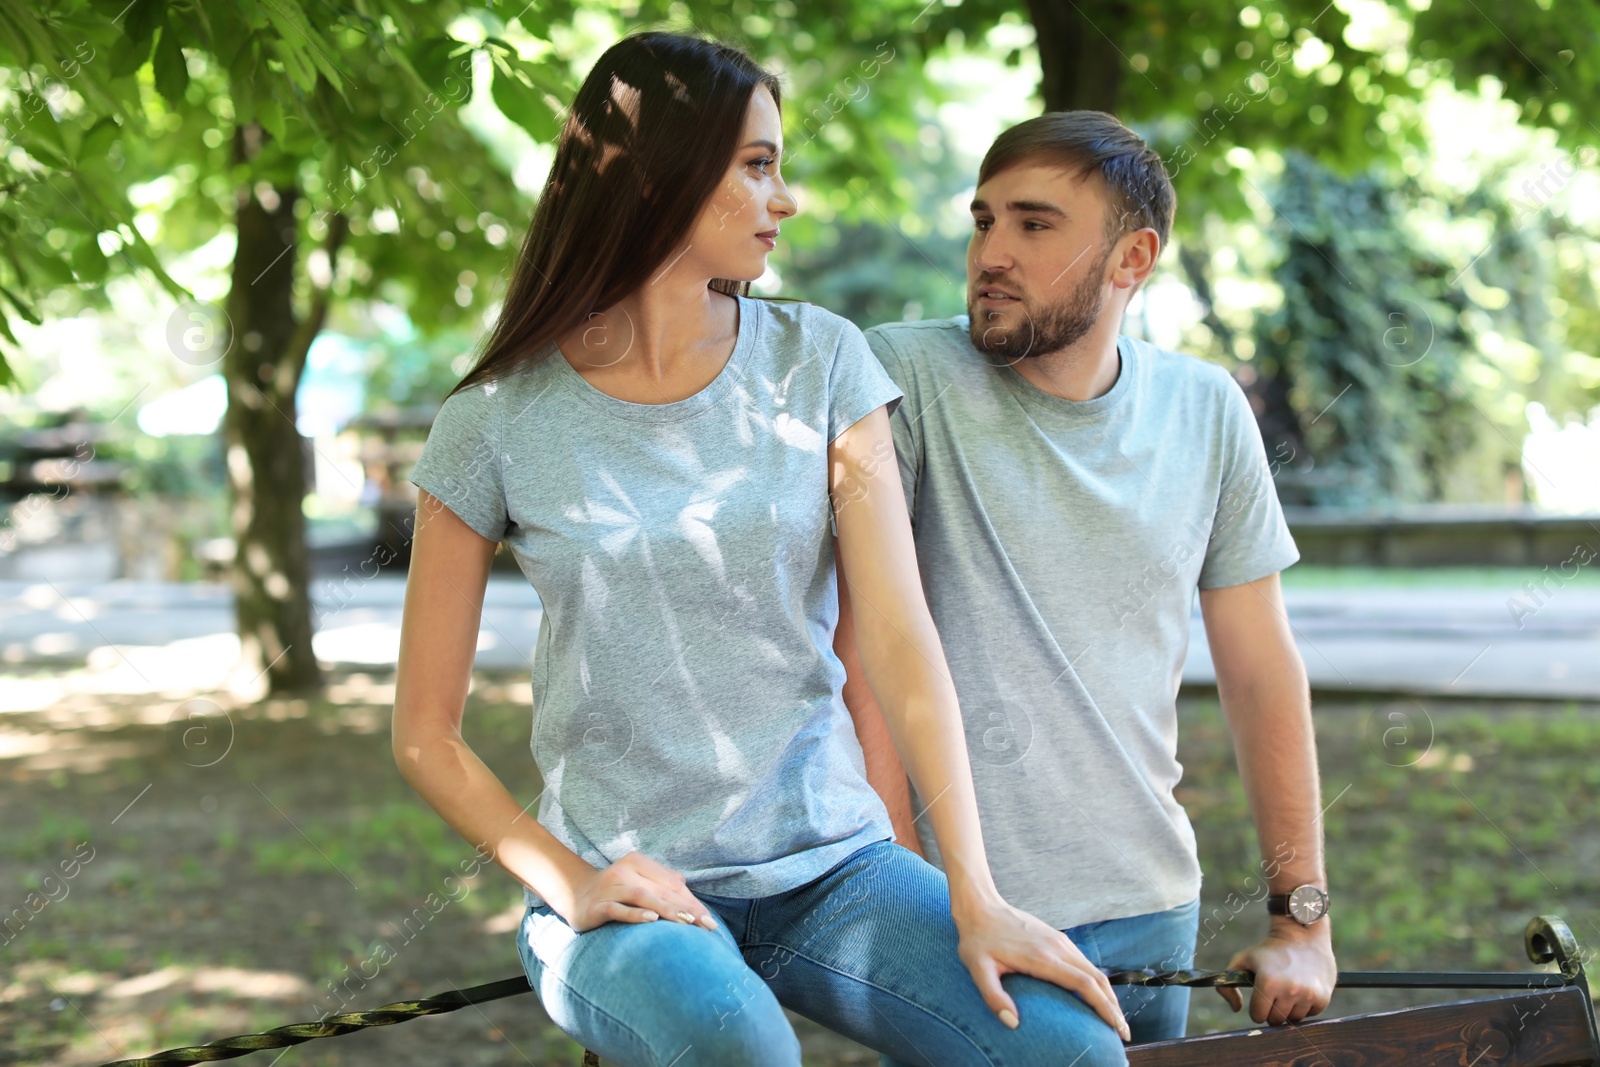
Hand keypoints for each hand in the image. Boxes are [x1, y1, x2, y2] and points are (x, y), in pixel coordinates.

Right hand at [561, 851, 719, 933]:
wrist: (576, 896)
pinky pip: (619, 909)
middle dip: (686, 908)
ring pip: (643, 897)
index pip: (671, 883)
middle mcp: (624, 871)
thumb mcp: (638, 883)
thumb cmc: (616, 891)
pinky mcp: (598, 905)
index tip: (709, 921)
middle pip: (661, 890)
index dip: (692, 902)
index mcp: (638, 862)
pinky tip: (652, 919)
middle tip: (706, 925)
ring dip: (667, 909)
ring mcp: (610, 887)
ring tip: (687, 922)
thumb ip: (661, 884)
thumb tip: (687, 889)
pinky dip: (636, 914)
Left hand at [953, 896, 1129, 1041]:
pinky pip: (1084, 962)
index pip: (1084, 985)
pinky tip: (1095, 995)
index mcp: (1043, 958)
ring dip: (1107, 994)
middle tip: (1123, 1032)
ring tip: (1114, 1018)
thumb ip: (993, 996)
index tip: (1117, 1027)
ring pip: (1094, 969)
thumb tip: (1012, 1023)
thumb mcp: (977, 969)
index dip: (1104, 1007)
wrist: (980, 906)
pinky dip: (1096, 981)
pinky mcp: (1057, 938)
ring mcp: (1059, 941)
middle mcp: (1057, 947)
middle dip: (1113, 1006)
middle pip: (1097, 979)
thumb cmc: (977, 940)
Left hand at [1218, 920, 1335, 1023]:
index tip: (1260, 998)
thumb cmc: (1269, 949)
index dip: (1256, 1008)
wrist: (1302, 934)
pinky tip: (1302, 989)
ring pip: (1293, 1019)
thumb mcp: (1242, 959)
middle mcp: (1290, 990)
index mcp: (1268, 982)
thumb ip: (1227, 985)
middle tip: (1274, 994)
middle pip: (1275, 1020)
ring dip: (1289, 1009)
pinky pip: (1310, 1014)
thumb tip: (1235, 1009)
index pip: (1258, 1016)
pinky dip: (1305, 1006)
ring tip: (1288, 989)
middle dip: (1272, 1010)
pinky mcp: (1323, 997)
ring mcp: (1308, 994)